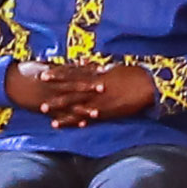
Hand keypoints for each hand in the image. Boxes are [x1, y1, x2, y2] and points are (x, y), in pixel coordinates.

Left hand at [47, 63, 161, 122]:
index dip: (57, 74)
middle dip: (54, 94)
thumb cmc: (132, 75)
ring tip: (46, 113)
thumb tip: (85, 62)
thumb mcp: (113, 68)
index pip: (72, 73)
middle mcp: (95, 87)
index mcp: (96, 74)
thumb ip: (97, 68)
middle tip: (38, 96)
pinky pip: (90, 116)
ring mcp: (100, 100)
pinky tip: (68, 124)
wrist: (148, 85)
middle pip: (70, 90)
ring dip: (61, 109)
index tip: (44, 74)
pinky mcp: (107, 111)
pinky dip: (79, 120)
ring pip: (76, 105)